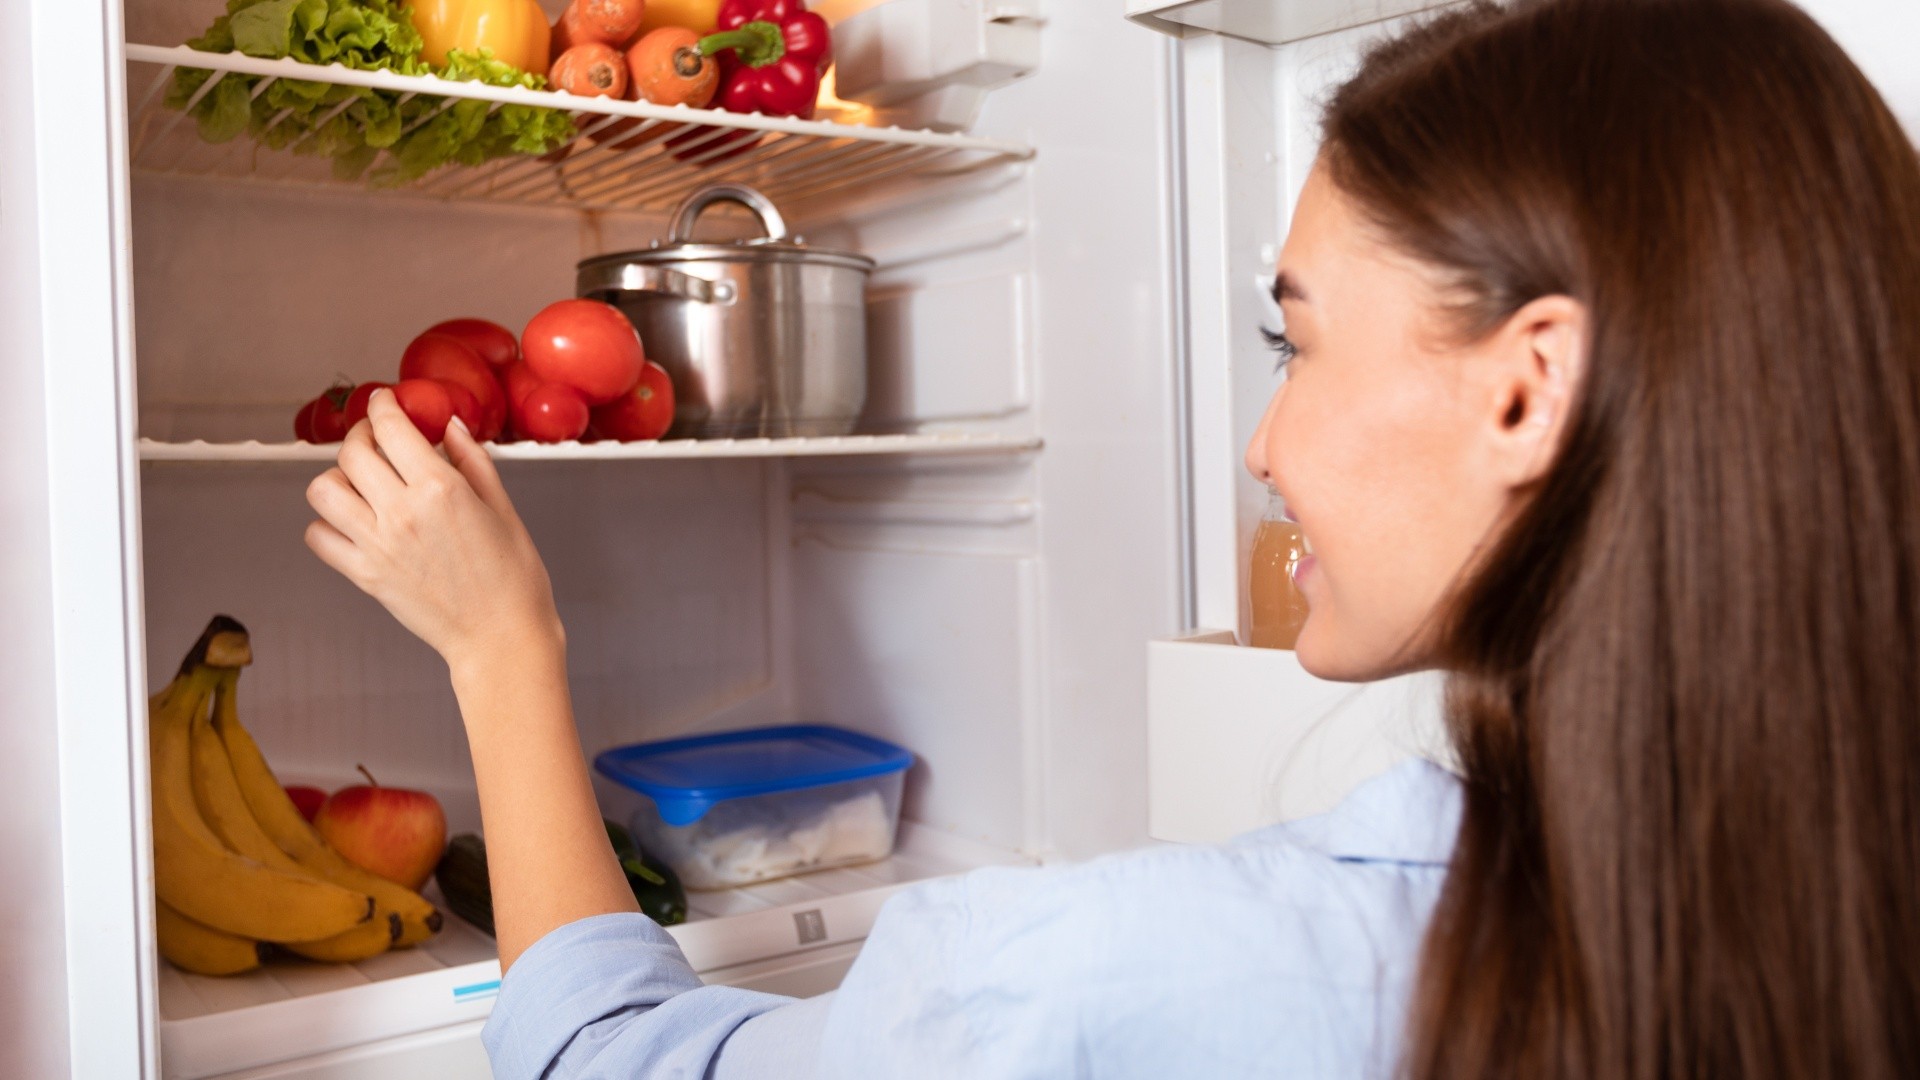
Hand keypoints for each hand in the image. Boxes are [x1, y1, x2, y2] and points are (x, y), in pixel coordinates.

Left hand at [304, 389, 562, 676]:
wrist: (501, 637)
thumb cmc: (513, 579)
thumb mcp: (502, 507)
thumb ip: (471, 460)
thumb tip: (449, 426)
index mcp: (441, 489)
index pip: (392, 428)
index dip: (383, 406)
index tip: (384, 402)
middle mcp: (401, 513)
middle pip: (352, 453)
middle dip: (360, 436)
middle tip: (373, 438)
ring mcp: (377, 545)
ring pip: (323, 490)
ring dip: (337, 478)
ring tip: (359, 482)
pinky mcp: (364, 575)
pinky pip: (319, 537)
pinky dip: (327, 523)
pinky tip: (353, 522)